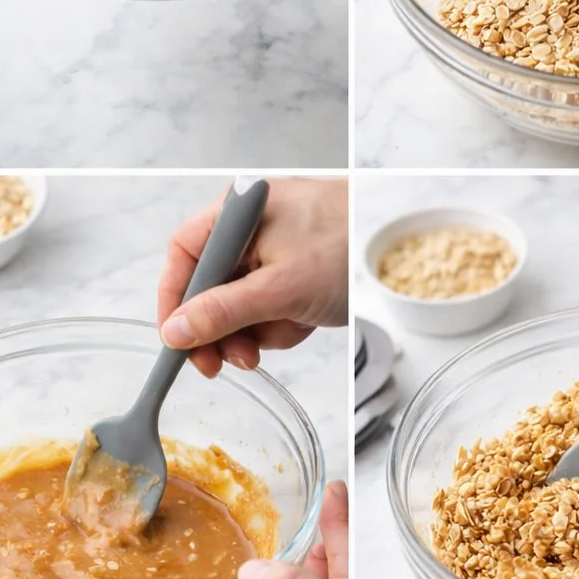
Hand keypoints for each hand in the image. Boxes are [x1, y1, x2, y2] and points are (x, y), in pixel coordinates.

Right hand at [158, 177, 347, 377]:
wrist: (405, 252)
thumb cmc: (347, 246)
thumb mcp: (279, 288)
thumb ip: (222, 312)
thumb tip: (175, 332)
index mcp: (236, 215)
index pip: (184, 257)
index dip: (174, 301)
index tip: (175, 342)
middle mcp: (250, 230)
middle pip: (210, 287)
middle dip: (222, 328)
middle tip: (229, 362)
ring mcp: (275, 252)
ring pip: (241, 305)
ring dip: (257, 330)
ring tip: (285, 331)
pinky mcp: (296, 274)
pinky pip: (270, 308)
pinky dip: (283, 324)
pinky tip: (304, 322)